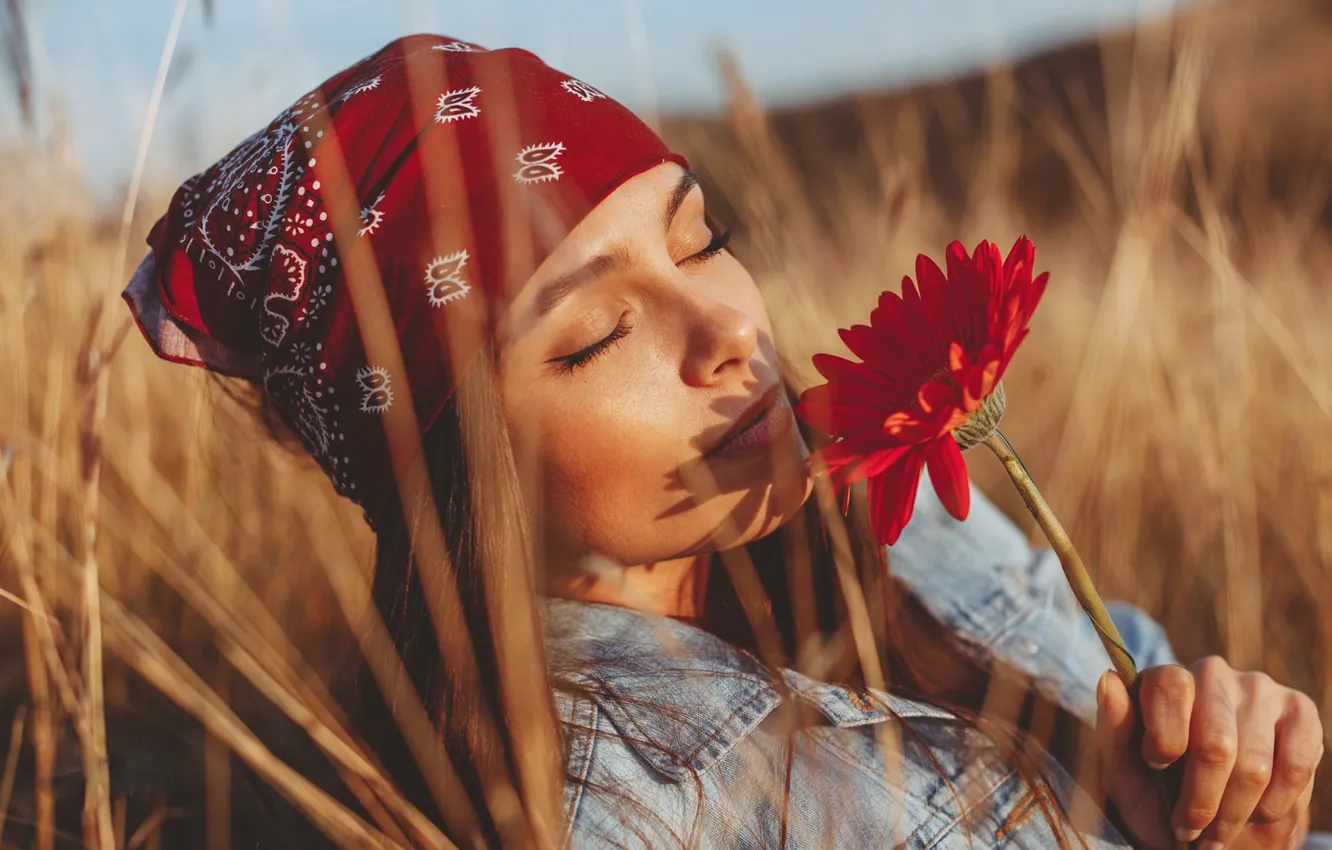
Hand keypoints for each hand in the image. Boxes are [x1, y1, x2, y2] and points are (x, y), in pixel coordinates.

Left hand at [1096, 658, 1323, 848]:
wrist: (1203, 824)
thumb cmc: (1154, 793)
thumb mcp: (1123, 770)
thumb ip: (1114, 729)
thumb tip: (1108, 678)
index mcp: (1166, 678)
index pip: (1171, 685)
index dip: (1165, 736)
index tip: (1156, 767)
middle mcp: (1214, 673)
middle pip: (1216, 740)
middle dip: (1201, 799)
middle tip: (1188, 829)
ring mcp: (1261, 690)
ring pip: (1255, 764)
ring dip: (1234, 813)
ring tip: (1217, 834)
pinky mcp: (1300, 714)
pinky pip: (1296, 766)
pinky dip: (1273, 805)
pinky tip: (1256, 814)